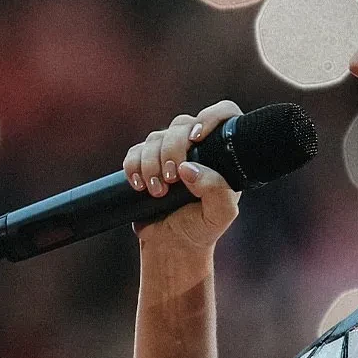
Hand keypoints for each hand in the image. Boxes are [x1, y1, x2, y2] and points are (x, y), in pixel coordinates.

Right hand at [123, 100, 242, 258]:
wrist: (172, 243)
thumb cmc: (201, 228)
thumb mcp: (219, 216)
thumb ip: (216, 191)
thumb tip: (189, 168)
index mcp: (220, 152)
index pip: (223, 114)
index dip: (211, 117)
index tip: (197, 138)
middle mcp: (195, 146)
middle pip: (181, 125)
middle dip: (172, 151)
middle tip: (171, 179)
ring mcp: (168, 151)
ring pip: (155, 138)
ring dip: (151, 164)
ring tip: (157, 192)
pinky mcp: (145, 160)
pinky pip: (135, 151)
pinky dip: (134, 167)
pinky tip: (139, 186)